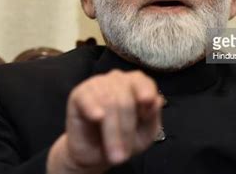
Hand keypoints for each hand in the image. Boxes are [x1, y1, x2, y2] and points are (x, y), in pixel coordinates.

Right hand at [47, 69, 163, 173]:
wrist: (95, 154)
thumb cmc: (124, 140)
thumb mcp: (145, 134)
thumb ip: (153, 117)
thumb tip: (157, 100)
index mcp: (135, 84)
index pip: (143, 81)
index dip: (146, 96)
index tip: (145, 115)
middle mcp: (117, 79)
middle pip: (125, 98)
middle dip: (126, 129)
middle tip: (124, 155)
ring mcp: (97, 84)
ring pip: (108, 101)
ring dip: (112, 132)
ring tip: (114, 155)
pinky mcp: (79, 94)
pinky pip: (87, 97)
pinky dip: (93, 108)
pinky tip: (98, 117)